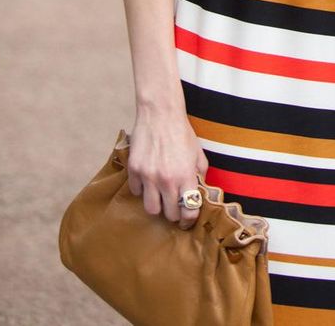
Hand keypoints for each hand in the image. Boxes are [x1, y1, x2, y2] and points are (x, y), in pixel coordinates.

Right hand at [127, 110, 208, 226]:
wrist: (160, 113)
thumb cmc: (181, 132)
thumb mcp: (198, 152)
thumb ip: (200, 174)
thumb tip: (199, 191)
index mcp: (185, 176)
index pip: (189, 211)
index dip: (189, 219)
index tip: (187, 220)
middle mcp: (166, 180)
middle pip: (169, 215)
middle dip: (174, 212)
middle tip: (174, 205)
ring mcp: (148, 176)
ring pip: (151, 209)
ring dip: (157, 205)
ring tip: (160, 196)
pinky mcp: (134, 170)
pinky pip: (136, 192)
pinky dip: (142, 190)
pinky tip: (148, 180)